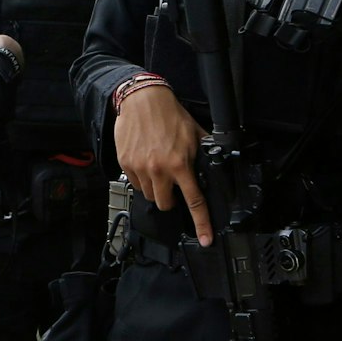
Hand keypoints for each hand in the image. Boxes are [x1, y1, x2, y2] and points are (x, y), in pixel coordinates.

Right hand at [113, 84, 212, 245]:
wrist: (142, 100)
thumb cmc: (170, 115)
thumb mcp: (195, 134)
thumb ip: (204, 154)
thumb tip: (215, 167)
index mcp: (180, 164)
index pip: (194, 200)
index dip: (201, 223)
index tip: (205, 239)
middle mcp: (159, 169)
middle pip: (165, 204)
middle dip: (171, 200)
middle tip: (173, 186)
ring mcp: (140, 168)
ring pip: (150, 195)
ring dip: (156, 189)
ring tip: (158, 171)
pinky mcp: (126, 164)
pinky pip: (136, 184)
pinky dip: (142, 180)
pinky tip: (146, 164)